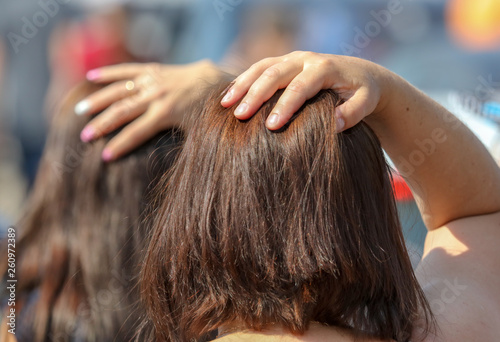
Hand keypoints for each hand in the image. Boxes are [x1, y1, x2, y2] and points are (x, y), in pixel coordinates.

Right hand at [75, 60, 220, 160]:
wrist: (218, 83)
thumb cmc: (209, 114)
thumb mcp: (199, 133)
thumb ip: (185, 147)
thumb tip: (176, 175)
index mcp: (166, 113)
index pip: (136, 132)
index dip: (119, 145)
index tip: (104, 157)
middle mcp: (156, 95)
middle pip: (122, 111)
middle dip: (101, 125)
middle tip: (84, 137)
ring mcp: (153, 80)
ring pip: (119, 90)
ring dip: (98, 100)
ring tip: (79, 110)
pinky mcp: (153, 70)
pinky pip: (127, 70)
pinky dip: (109, 73)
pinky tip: (91, 78)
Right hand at [220, 51, 386, 130]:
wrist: (361, 74)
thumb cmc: (362, 93)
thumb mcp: (365, 103)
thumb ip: (352, 114)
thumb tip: (333, 125)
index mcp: (324, 68)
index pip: (300, 88)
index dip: (285, 107)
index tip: (271, 127)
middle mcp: (305, 59)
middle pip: (274, 74)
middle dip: (255, 95)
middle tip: (239, 116)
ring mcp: (292, 59)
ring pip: (261, 67)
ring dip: (242, 84)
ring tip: (225, 104)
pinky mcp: (284, 62)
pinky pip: (259, 68)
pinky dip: (243, 81)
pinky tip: (228, 96)